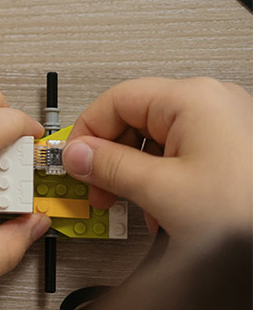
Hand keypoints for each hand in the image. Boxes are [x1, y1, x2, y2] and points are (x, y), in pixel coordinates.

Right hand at [65, 77, 252, 238]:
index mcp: (192, 98)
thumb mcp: (161, 190)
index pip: (114, 100)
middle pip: (135, 120)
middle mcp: (211, 103)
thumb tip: (78, 155)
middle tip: (99, 189)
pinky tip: (167, 211)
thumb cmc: (245, 210)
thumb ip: (109, 167)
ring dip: (139, 175)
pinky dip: (166, 181)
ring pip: (158, 141)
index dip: (86, 133)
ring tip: (139, 206)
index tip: (74, 162)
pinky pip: (184, 155)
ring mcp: (227, 126)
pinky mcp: (237, 150)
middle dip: (113, 159)